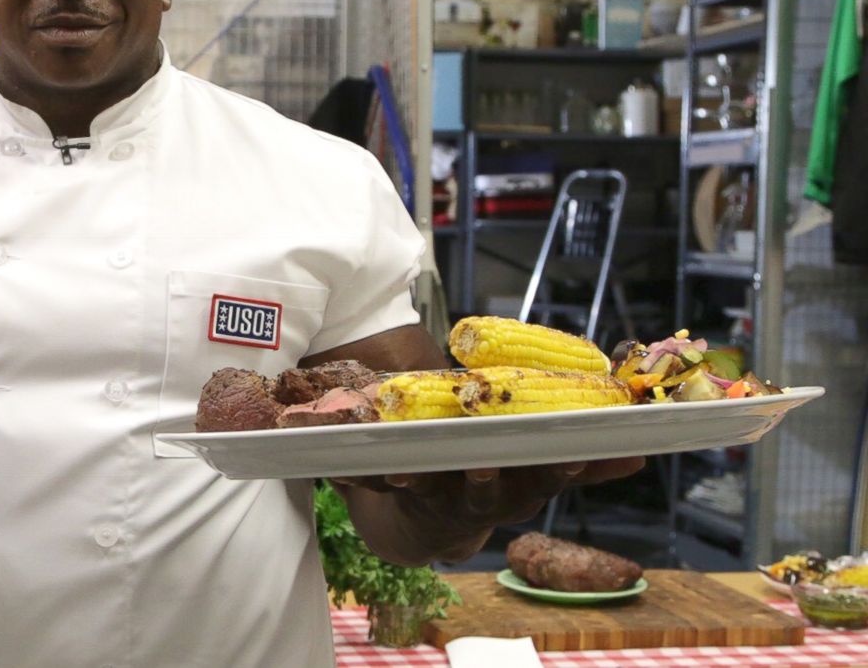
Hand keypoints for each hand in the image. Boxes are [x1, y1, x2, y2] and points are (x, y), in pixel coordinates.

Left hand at [335, 457, 644, 564]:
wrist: (423, 525)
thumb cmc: (492, 484)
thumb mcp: (537, 475)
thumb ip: (584, 464)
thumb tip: (640, 453)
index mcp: (517, 491)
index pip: (541, 481)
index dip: (553, 472)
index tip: (565, 457)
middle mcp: (478, 502)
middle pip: (485, 491)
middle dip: (484, 478)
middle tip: (483, 463)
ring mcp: (436, 499)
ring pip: (428, 488)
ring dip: (415, 480)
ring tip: (404, 472)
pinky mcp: (398, 491)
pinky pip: (376, 484)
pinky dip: (358, 477)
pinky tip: (338, 469)